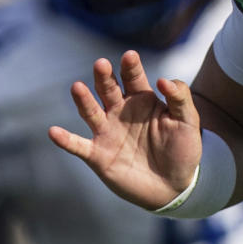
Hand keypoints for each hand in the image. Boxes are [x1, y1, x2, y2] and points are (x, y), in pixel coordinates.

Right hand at [48, 50, 202, 208]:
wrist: (174, 187)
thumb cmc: (182, 150)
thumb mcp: (188, 122)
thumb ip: (180, 98)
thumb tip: (163, 80)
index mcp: (142, 100)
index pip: (133, 78)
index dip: (131, 67)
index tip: (130, 56)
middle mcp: (120, 112)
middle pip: (109, 89)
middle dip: (104, 77)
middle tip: (102, 64)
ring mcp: (107, 133)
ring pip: (91, 112)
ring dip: (83, 100)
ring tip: (77, 87)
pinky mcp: (98, 156)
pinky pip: (78, 146)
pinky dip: (65, 140)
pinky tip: (54, 132)